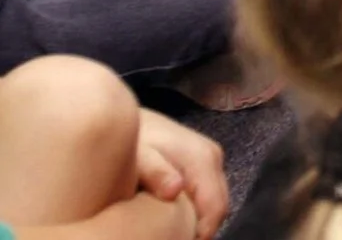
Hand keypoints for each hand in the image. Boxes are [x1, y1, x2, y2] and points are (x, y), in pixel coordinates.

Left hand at [135, 110, 227, 238]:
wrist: (124, 114)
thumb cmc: (130, 137)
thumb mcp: (137, 155)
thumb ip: (156, 172)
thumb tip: (176, 189)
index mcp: (202, 157)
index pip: (216, 208)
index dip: (201, 233)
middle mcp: (213, 155)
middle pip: (218, 206)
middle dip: (199, 226)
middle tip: (171, 236)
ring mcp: (210, 156)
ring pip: (214, 200)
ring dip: (197, 217)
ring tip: (171, 228)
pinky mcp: (204, 159)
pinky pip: (207, 191)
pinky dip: (195, 206)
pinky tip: (172, 211)